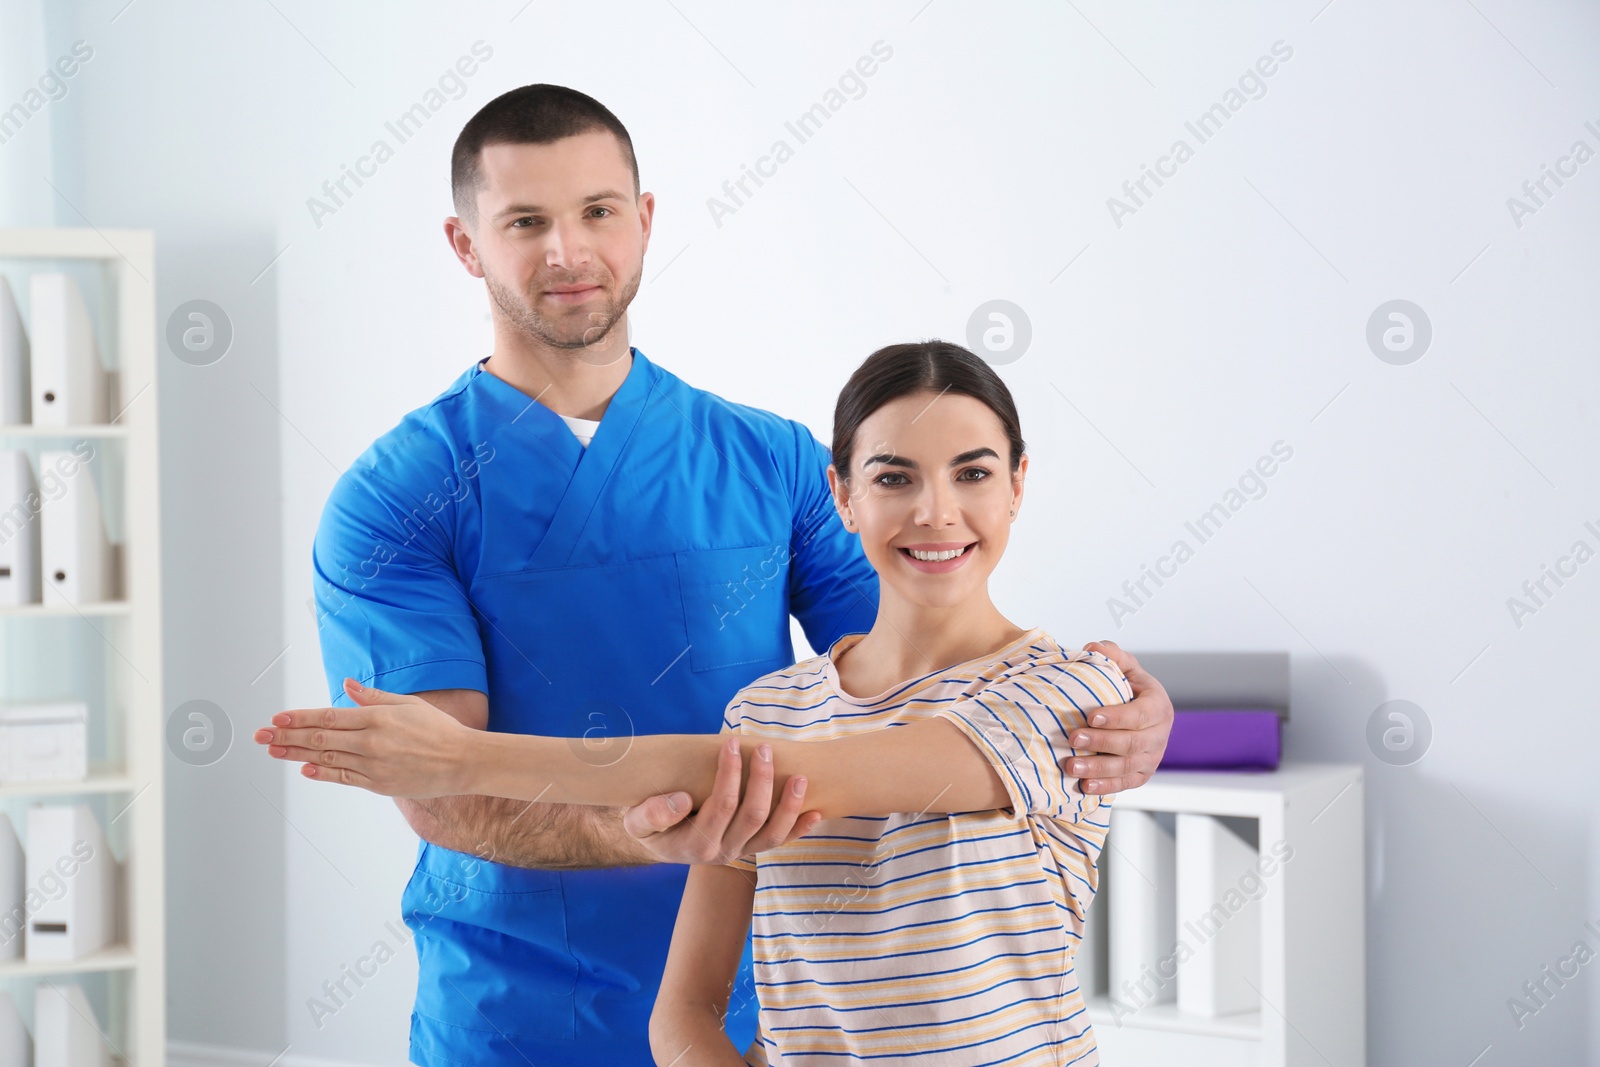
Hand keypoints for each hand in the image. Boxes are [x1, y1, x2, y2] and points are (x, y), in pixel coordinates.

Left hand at [254, 678, 473, 796]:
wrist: (463, 761)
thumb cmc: (438, 730)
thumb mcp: (408, 704)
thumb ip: (374, 696)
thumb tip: (348, 684)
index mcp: (378, 717)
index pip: (328, 716)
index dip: (300, 718)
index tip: (277, 718)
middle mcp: (371, 741)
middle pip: (320, 738)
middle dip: (287, 736)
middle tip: (261, 736)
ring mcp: (374, 765)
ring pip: (327, 758)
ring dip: (296, 755)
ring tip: (274, 751)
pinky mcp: (378, 785)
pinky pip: (344, 779)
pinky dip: (323, 774)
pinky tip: (305, 769)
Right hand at [621, 733, 823, 864]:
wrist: (658, 842)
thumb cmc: (648, 823)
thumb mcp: (636, 820)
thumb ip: (651, 814)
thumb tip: (680, 800)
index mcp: (695, 845)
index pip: (720, 806)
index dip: (730, 774)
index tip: (731, 744)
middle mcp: (722, 853)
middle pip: (751, 816)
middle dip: (761, 780)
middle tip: (763, 748)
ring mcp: (740, 852)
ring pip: (772, 834)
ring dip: (789, 806)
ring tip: (800, 778)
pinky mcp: (752, 849)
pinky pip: (779, 842)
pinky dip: (799, 828)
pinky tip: (817, 813)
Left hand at [1068, 640, 1174, 793]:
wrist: (1138, 714)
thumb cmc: (1127, 687)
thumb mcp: (1124, 667)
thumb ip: (1111, 654)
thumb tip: (1092, 648)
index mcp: (1158, 705)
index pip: (1140, 714)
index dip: (1117, 717)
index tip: (1090, 716)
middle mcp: (1160, 734)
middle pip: (1132, 743)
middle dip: (1101, 742)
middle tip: (1073, 738)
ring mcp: (1152, 757)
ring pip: (1127, 766)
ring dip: (1098, 768)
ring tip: (1071, 766)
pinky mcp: (1143, 774)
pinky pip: (1126, 783)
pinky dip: (1106, 786)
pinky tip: (1085, 787)